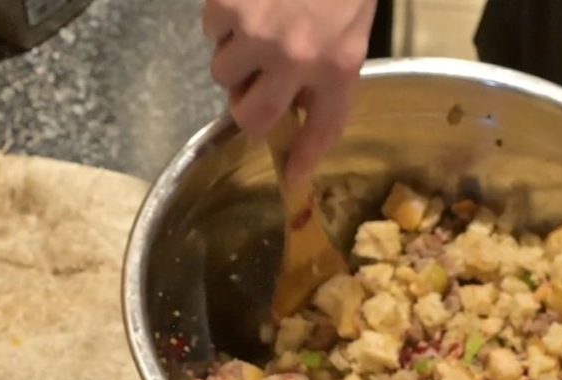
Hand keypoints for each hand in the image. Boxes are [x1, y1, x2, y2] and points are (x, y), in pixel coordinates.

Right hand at [203, 0, 376, 183]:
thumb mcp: (351, 42)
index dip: (302, 159)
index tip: (291, 179)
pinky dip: (223, 21)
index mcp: (336, 69)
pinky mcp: (226, 5)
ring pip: (223, 73)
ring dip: (235, 57)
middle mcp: (294, 58)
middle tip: (258, 84)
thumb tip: (298, 143)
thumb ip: (328, 89)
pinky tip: (248, 1)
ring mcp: (256, 32)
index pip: (320, 130)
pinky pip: (210, 31)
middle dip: (249, 106)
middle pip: (251, 116)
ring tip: (259, 28)